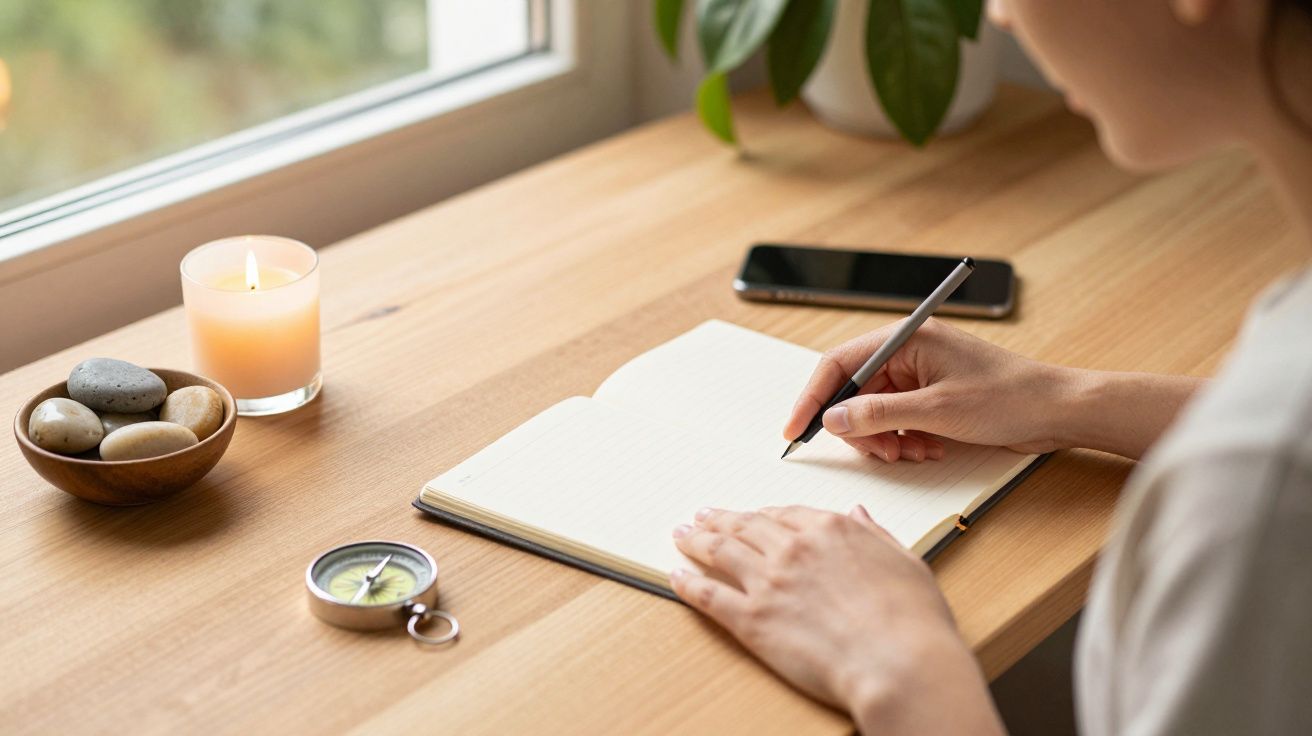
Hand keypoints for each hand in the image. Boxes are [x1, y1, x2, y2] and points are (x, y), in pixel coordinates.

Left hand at [671, 506, 1002, 734]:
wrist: (899, 662)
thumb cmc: (913, 621)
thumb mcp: (905, 561)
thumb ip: (875, 534)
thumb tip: (858, 513)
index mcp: (832, 530)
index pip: (786, 514)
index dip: (763, 515)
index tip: (751, 515)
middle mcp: (794, 548)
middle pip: (746, 526)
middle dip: (720, 519)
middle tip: (702, 517)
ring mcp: (769, 582)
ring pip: (721, 551)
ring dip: (697, 540)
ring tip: (682, 535)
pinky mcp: (752, 619)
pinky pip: (710, 595)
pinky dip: (689, 583)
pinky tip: (677, 576)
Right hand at [785, 318, 1203, 460]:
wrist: (1059, 410)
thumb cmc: (1009, 397)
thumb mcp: (936, 410)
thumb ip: (878, 413)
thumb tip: (834, 419)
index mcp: (905, 338)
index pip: (838, 363)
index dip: (813, 398)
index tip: (797, 429)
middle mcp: (908, 352)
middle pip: (853, 391)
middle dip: (860, 427)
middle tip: (879, 452)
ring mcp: (920, 374)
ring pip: (874, 411)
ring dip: (886, 438)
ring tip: (914, 452)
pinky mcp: (931, 396)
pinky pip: (897, 419)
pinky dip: (904, 439)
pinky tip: (928, 448)